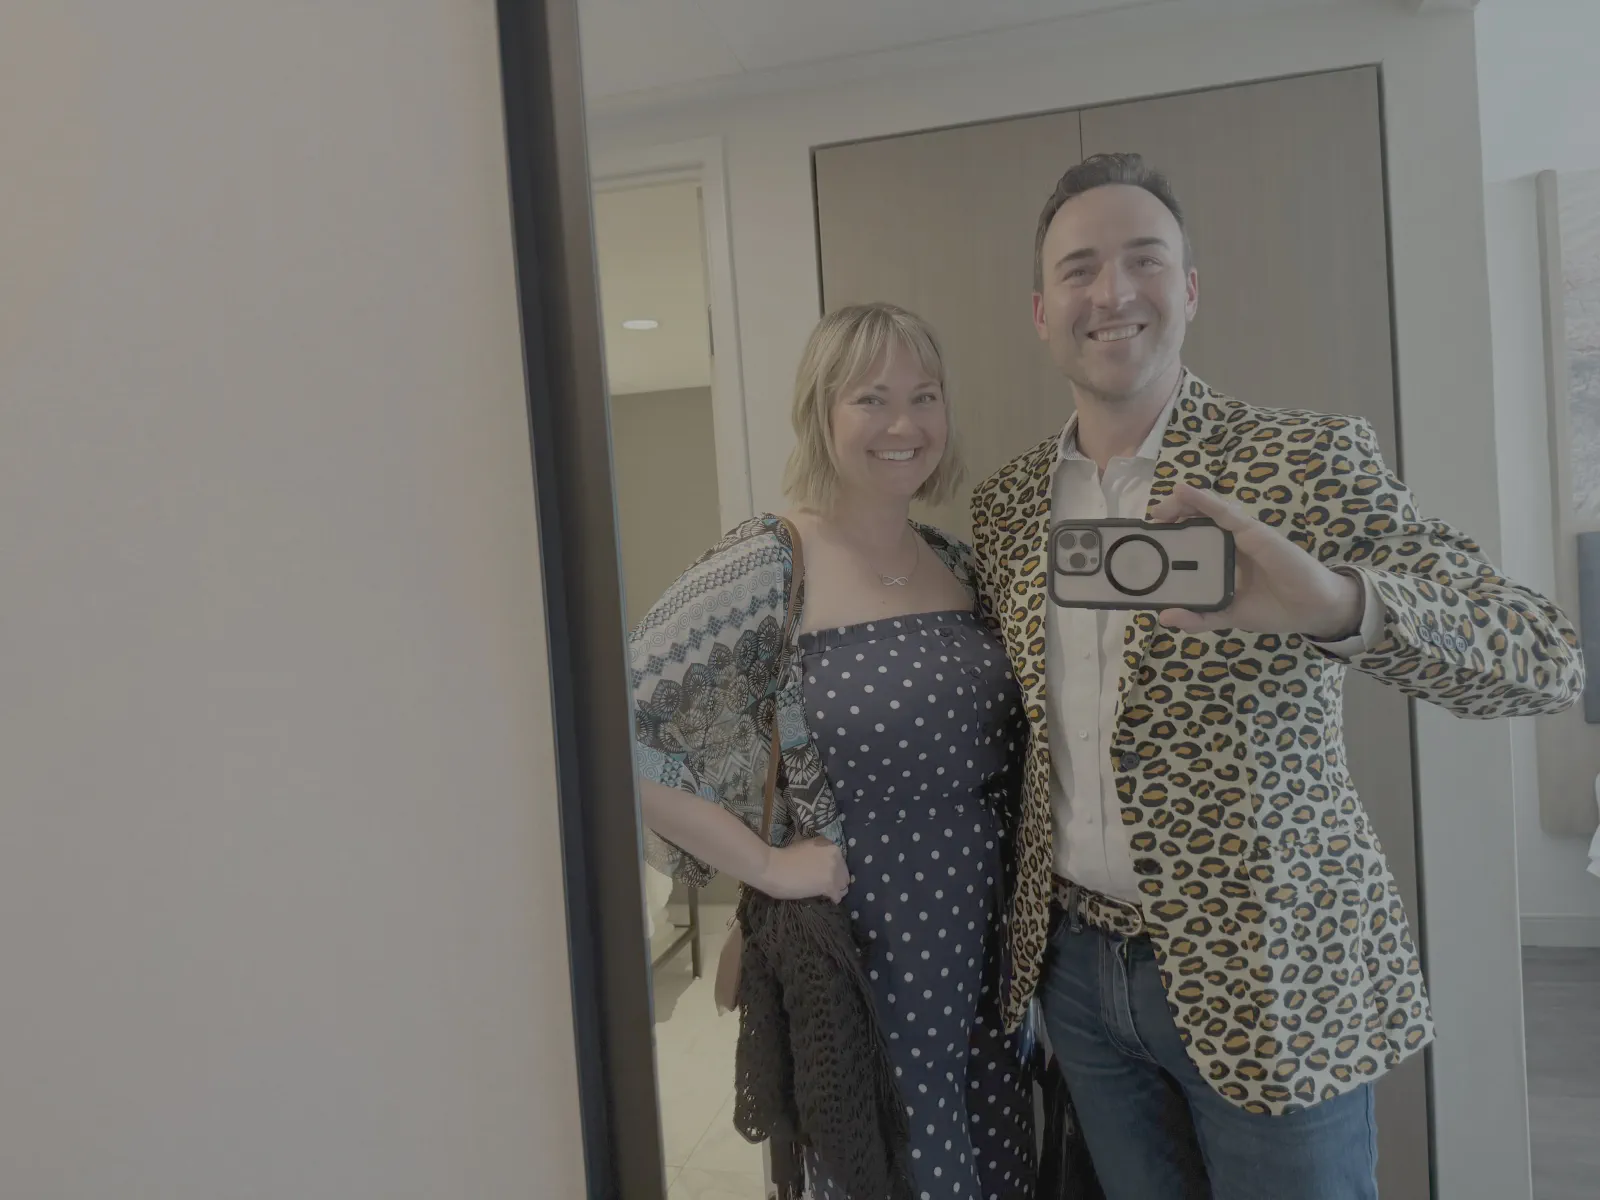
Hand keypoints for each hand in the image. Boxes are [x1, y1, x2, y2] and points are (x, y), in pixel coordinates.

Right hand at [759, 836, 848, 902]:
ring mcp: (833, 871)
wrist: (774, 868)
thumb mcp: (807, 847)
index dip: (833, 870)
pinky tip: (824, 898)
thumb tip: (824, 865)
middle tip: (825, 886)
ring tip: (825, 893)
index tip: (825, 874)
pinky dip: (832, 899)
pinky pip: (838, 896)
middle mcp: (835, 855)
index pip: (840, 861)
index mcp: (829, 845)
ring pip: (843, 886)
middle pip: (844, 874)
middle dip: (836, 880)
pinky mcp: (829, 886)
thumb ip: (820, 854)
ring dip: (835, 890)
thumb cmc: (784, 857)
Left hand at [1148, 482, 1363, 638]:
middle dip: (1169, 515)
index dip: (1169, 533)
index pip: (1192, 538)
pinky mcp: (1254, 531)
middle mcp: (1230, 542)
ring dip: (1180, 504)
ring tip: (1159, 508)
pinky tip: (1184, 490)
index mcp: (1223, 558)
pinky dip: (1203, 500)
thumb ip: (1200, 617)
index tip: (1146, 537)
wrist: (1313, 609)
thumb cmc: (1274, 608)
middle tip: (1148, 523)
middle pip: (1195, 519)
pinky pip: (1224, 512)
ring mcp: (1242, 534)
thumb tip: (1165, 617)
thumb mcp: (1228, 615)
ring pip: (1206, 510)